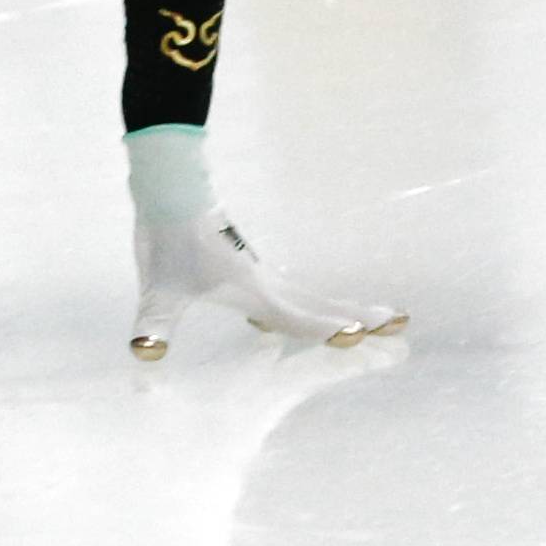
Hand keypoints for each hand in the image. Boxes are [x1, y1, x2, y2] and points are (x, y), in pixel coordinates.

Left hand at [133, 209, 406, 355]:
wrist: (172, 191)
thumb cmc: (166, 239)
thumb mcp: (157, 291)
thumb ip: (153, 324)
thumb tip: (143, 353)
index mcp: (252, 292)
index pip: (297, 318)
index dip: (328, 330)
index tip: (363, 336)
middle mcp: (265, 284)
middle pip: (322, 305)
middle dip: (361, 316)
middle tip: (402, 323)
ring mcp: (261, 275)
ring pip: (313, 296)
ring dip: (346, 308)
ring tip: (382, 315)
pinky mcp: (251, 269)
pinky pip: (294, 294)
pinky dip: (316, 307)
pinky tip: (305, 316)